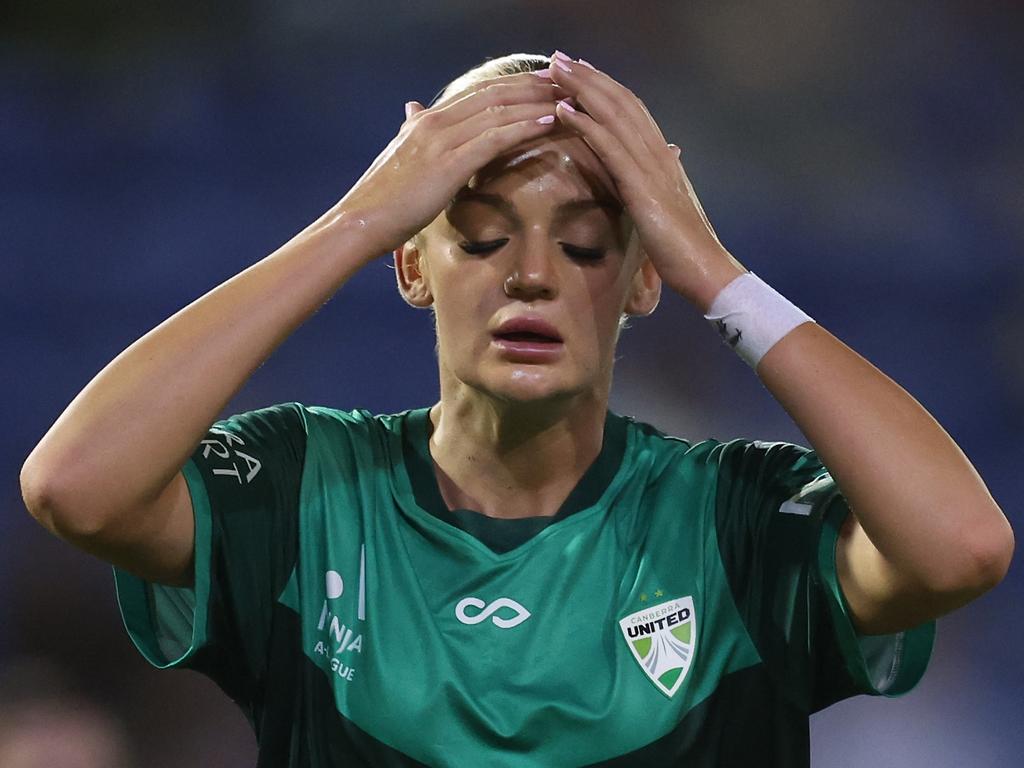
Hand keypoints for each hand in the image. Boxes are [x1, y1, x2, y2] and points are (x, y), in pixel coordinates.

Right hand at [332, 72, 570, 259]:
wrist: (361, 220)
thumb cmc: (382, 199)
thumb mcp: (399, 155)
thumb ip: (412, 131)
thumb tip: (411, 109)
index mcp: (425, 121)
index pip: (477, 93)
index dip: (512, 85)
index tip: (541, 82)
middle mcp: (434, 122)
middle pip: (493, 95)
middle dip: (532, 87)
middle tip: (565, 82)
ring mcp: (442, 140)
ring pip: (498, 111)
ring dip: (536, 103)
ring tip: (567, 98)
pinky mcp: (450, 163)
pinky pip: (495, 139)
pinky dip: (524, 127)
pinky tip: (548, 122)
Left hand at [544, 51, 745, 309]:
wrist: (706, 271)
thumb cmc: (684, 250)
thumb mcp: (668, 208)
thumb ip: (658, 183)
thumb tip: (664, 160)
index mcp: (664, 159)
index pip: (633, 111)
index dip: (606, 88)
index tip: (581, 71)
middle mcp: (659, 154)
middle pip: (621, 103)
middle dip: (589, 78)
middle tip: (559, 58)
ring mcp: (652, 168)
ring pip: (614, 115)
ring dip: (581, 90)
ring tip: (555, 71)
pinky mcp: (642, 188)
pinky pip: (610, 147)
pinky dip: (586, 125)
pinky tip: (563, 111)